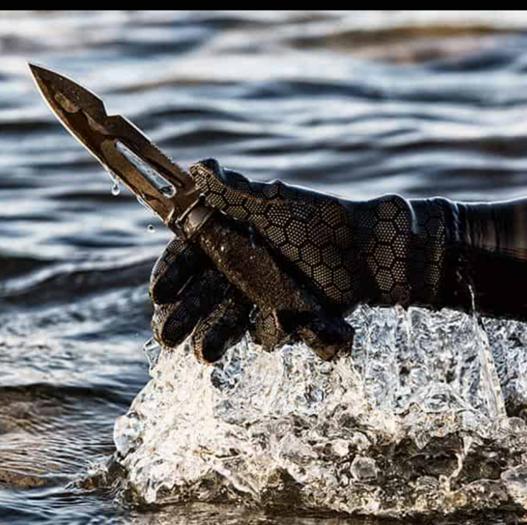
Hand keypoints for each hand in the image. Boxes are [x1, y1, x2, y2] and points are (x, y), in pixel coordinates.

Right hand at [150, 159, 449, 362]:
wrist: (369, 252)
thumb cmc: (319, 222)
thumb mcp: (274, 205)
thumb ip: (235, 193)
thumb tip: (196, 168)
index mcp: (229, 239)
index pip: (189, 257)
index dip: (172, 275)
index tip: (158, 293)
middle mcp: (239, 271)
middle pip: (202, 297)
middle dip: (183, 317)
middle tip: (166, 336)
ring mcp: (259, 299)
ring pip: (228, 322)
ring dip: (215, 337)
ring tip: (204, 354)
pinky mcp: (284, 320)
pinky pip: (272, 332)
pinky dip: (278, 331)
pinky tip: (285, 324)